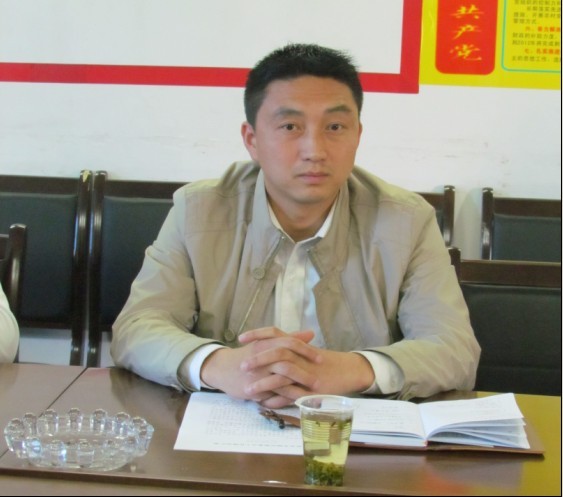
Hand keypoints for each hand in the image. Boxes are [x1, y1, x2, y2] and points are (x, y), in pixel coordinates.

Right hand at [199, 327, 319, 404]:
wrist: (223, 368)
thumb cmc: (248, 355)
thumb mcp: (267, 343)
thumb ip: (289, 338)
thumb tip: (310, 333)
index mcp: (267, 343)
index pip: (290, 343)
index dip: (306, 350)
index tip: (320, 358)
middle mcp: (263, 356)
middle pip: (287, 360)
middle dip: (305, 370)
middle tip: (318, 378)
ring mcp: (258, 372)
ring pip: (281, 378)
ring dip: (298, 385)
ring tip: (312, 391)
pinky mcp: (253, 387)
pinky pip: (273, 393)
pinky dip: (286, 396)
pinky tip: (297, 400)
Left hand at [239, 329, 375, 407]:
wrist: (345, 370)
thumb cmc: (321, 361)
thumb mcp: (303, 351)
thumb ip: (286, 347)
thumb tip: (264, 346)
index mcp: (296, 344)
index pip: (274, 332)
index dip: (257, 334)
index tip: (241, 338)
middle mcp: (299, 355)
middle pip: (276, 353)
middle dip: (257, 360)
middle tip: (241, 366)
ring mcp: (304, 372)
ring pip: (281, 376)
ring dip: (262, 384)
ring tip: (247, 390)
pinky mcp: (309, 389)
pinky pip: (289, 396)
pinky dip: (275, 401)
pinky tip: (263, 404)